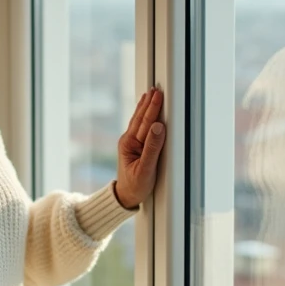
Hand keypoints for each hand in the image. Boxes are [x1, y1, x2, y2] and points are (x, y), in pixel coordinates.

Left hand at [114, 87, 165, 209]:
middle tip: (155, 89)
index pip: (144, 122)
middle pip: (141, 118)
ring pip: (139, 120)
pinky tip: (144, 109)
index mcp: (130, 145)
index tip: (158, 95)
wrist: (126, 196)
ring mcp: (130, 143)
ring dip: (145, 106)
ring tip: (149, 94)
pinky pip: (139, 126)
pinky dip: (143, 116)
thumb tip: (159, 127)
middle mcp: (128, 141)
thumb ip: (153, 148)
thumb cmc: (136, 186)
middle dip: (149, 103)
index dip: (152, 108)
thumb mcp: (146, 169)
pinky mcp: (134, 146)